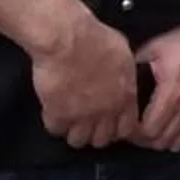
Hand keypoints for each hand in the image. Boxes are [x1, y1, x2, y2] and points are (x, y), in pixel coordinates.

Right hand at [30, 6, 139, 149]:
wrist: (68, 39)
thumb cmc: (97, 38)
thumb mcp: (124, 55)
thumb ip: (125, 75)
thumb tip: (123, 80)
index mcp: (125, 97)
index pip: (127, 129)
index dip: (117, 128)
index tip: (110, 122)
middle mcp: (106, 112)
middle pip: (102, 139)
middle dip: (96, 133)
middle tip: (87, 122)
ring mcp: (81, 116)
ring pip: (79, 140)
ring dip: (74, 132)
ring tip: (69, 121)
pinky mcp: (57, 114)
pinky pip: (55, 129)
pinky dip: (54, 123)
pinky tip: (53, 112)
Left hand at [128, 22, 179, 151]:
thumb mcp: (154, 48)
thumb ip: (135, 66)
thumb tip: (119, 78)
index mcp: (172, 92)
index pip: (148, 130)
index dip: (132, 133)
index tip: (125, 126)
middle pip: (160, 142)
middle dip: (143, 140)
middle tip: (133, 131)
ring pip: (175, 143)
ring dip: (160, 141)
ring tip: (149, 131)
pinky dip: (176, 136)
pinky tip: (167, 126)